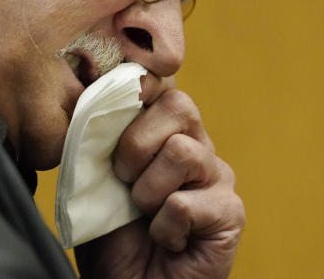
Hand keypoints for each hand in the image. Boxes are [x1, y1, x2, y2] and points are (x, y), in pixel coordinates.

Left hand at [74, 74, 243, 277]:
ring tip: (146, 215)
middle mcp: (197, 146)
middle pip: (179, 104)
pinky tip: (167, 241)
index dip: (134, 89)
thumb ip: (98, 135)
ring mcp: (218, 178)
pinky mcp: (230, 213)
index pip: (161, 82)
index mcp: (165, 131)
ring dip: (148, 191)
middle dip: (136, 143)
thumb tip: (93, 94)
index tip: (109, 111)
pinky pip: (185, 204)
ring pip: (182, 152)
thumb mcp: (94, 176)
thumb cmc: (112, 234)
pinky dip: (163, 228)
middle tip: (123, 180)